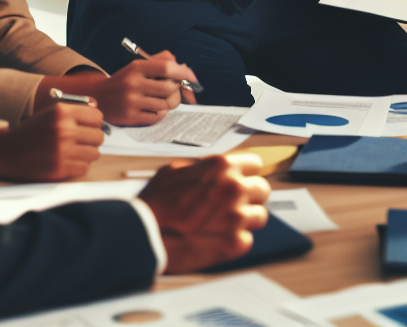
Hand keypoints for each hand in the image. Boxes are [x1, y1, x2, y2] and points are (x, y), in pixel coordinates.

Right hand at [0, 103, 103, 180]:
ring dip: (87, 154)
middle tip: (80, 142)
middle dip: (91, 140)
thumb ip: (75, 109)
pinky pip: (85, 167)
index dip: (93, 123)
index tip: (87, 127)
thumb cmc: (31, 132)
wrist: (5, 153)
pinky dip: (79, 166)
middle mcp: (63, 129)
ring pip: (95, 153)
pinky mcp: (59, 169)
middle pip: (98, 136)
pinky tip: (66, 162)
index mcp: (61, 112)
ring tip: (73, 152)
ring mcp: (62, 150)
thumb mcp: (51, 113)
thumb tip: (97, 107)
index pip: (97, 117)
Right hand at [38, 52, 198, 125]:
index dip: (184, 73)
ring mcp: (131, 101)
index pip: (167, 68)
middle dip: (177, 91)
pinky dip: (161, 114)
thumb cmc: (124, 80)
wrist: (98, 96)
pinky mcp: (130, 117)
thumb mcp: (138, 65)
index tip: (192, 78)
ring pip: (166, 104)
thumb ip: (161, 61)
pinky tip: (154, 108)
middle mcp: (134, 83)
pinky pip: (157, 117)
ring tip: (163, 100)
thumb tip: (182, 66)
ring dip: (170, 103)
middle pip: (170, 89)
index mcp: (137, 68)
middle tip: (174, 90)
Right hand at [139, 154, 269, 272]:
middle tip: (234, 205)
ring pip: (260, 216)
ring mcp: (238, 217)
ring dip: (246, 220)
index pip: (255, 164)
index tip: (242, 180)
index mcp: (223, 167)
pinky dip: (235, 242)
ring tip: (225, 225)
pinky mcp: (235, 243)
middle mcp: (235, 188)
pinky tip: (217, 240)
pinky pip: (247, 241)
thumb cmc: (155, 203)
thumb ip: (201, 168)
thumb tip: (209, 169)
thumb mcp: (175, 170)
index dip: (246, 173)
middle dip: (250, 196)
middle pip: (262, 189)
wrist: (143, 235)